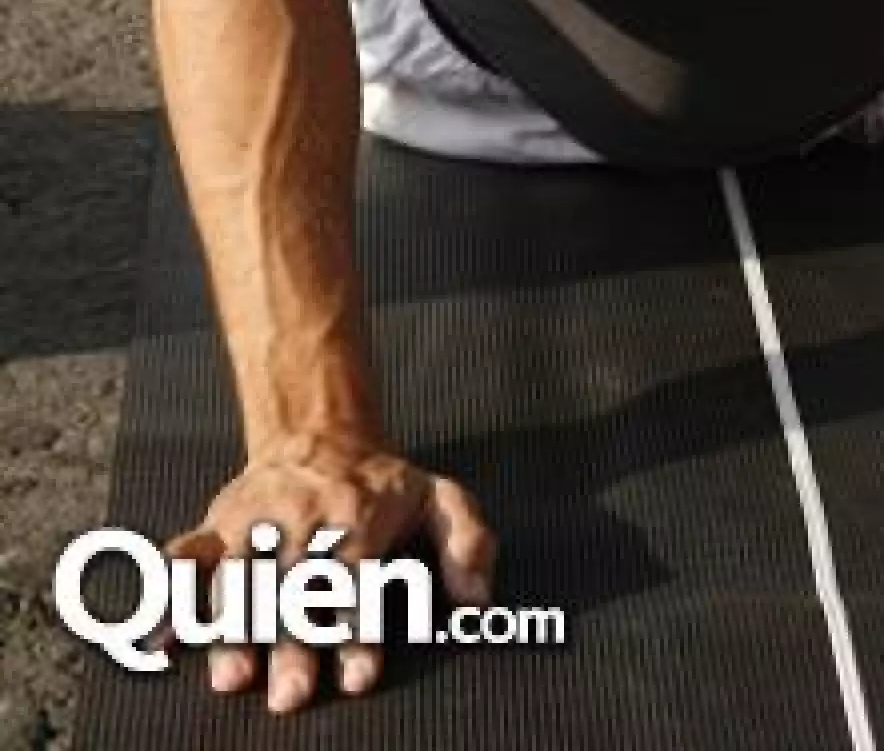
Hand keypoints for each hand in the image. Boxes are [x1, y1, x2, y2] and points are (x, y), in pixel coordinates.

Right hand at [167, 433, 495, 713]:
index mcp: (358, 522)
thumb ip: (468, 542)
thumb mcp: (439, 497)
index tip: (360, 678)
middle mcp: (304, 525)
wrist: (319, 430)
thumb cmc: (383, 483)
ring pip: (240, 581)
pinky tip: (161, 634)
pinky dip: (169, 592)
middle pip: (296, 592)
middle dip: (292, 645)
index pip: (359, 583)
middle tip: (291, 697)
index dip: (358, 632)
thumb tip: (478, 600)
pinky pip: (187, 556)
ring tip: (233, 678)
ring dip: (234, 630)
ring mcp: (255, 525)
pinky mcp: (219, 526)